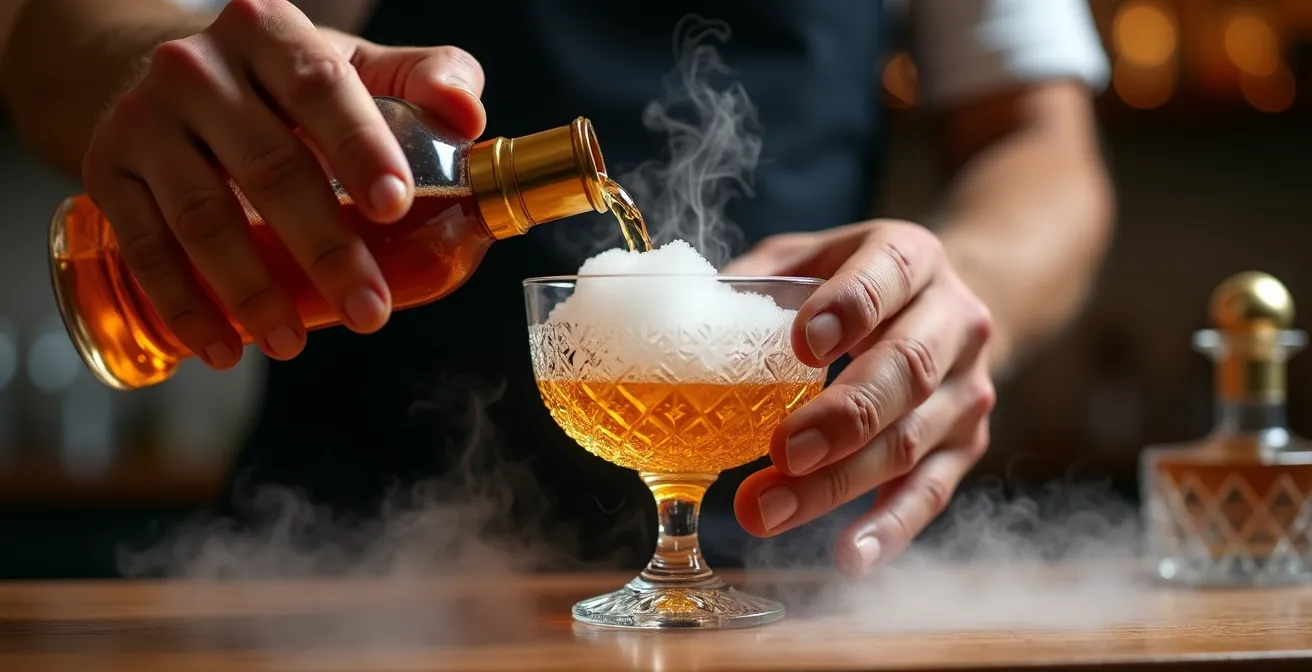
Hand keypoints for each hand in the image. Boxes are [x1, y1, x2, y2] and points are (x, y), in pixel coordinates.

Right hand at [81, 0, 485, 368]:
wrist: (165, 75)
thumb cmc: (286, 85)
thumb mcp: (356, 66)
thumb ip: (427, 79)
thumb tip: (467, 118)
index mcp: (270, 31)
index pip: (321, 88)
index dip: (360, 147)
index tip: (394, 206)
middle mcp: (197, 67)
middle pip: (270, 167)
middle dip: (325, 249)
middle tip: (369, 311)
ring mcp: (144, 119)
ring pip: (203, 217)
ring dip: (251, 292)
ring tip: (295, 343)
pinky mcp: (104, 169)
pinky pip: (144, 247)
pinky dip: (185, 305)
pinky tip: (224, 349)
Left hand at [723, 220, 995, 576]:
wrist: (946, 308)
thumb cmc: (855, 282)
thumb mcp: (808, 260)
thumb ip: (755, 283)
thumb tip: (677, 319)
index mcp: (910, 257)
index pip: (888, 276)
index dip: (851, 307)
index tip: (804, 343)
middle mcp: (953, 319)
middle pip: (907, 370)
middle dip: (843, 416)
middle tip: (782, 450)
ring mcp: (968, 388)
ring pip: (910, 441)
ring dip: (838, 483)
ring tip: (767, 511)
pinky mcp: (966, 446)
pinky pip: (931, 493)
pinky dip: (889, 530)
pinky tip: (848, 557)